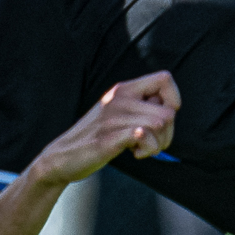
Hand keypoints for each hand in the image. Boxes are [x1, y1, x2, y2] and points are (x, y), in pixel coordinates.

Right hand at [31, 73, 180, 185]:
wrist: (62, 156)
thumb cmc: (95, 136)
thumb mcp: (117, 111)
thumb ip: (140, 105)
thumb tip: (170, 109)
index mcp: (123, 89)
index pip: (164, 78)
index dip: (173, 99)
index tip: (162, 119)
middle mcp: (119, 98)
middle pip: (168, 112)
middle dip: (168, 134)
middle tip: (151, 143)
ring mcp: (113, 118)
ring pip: (159, 125)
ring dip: (158, 144)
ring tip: (141, 148)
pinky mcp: (108, 138)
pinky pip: (144, 136)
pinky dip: (147, 150)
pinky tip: (135, 153)